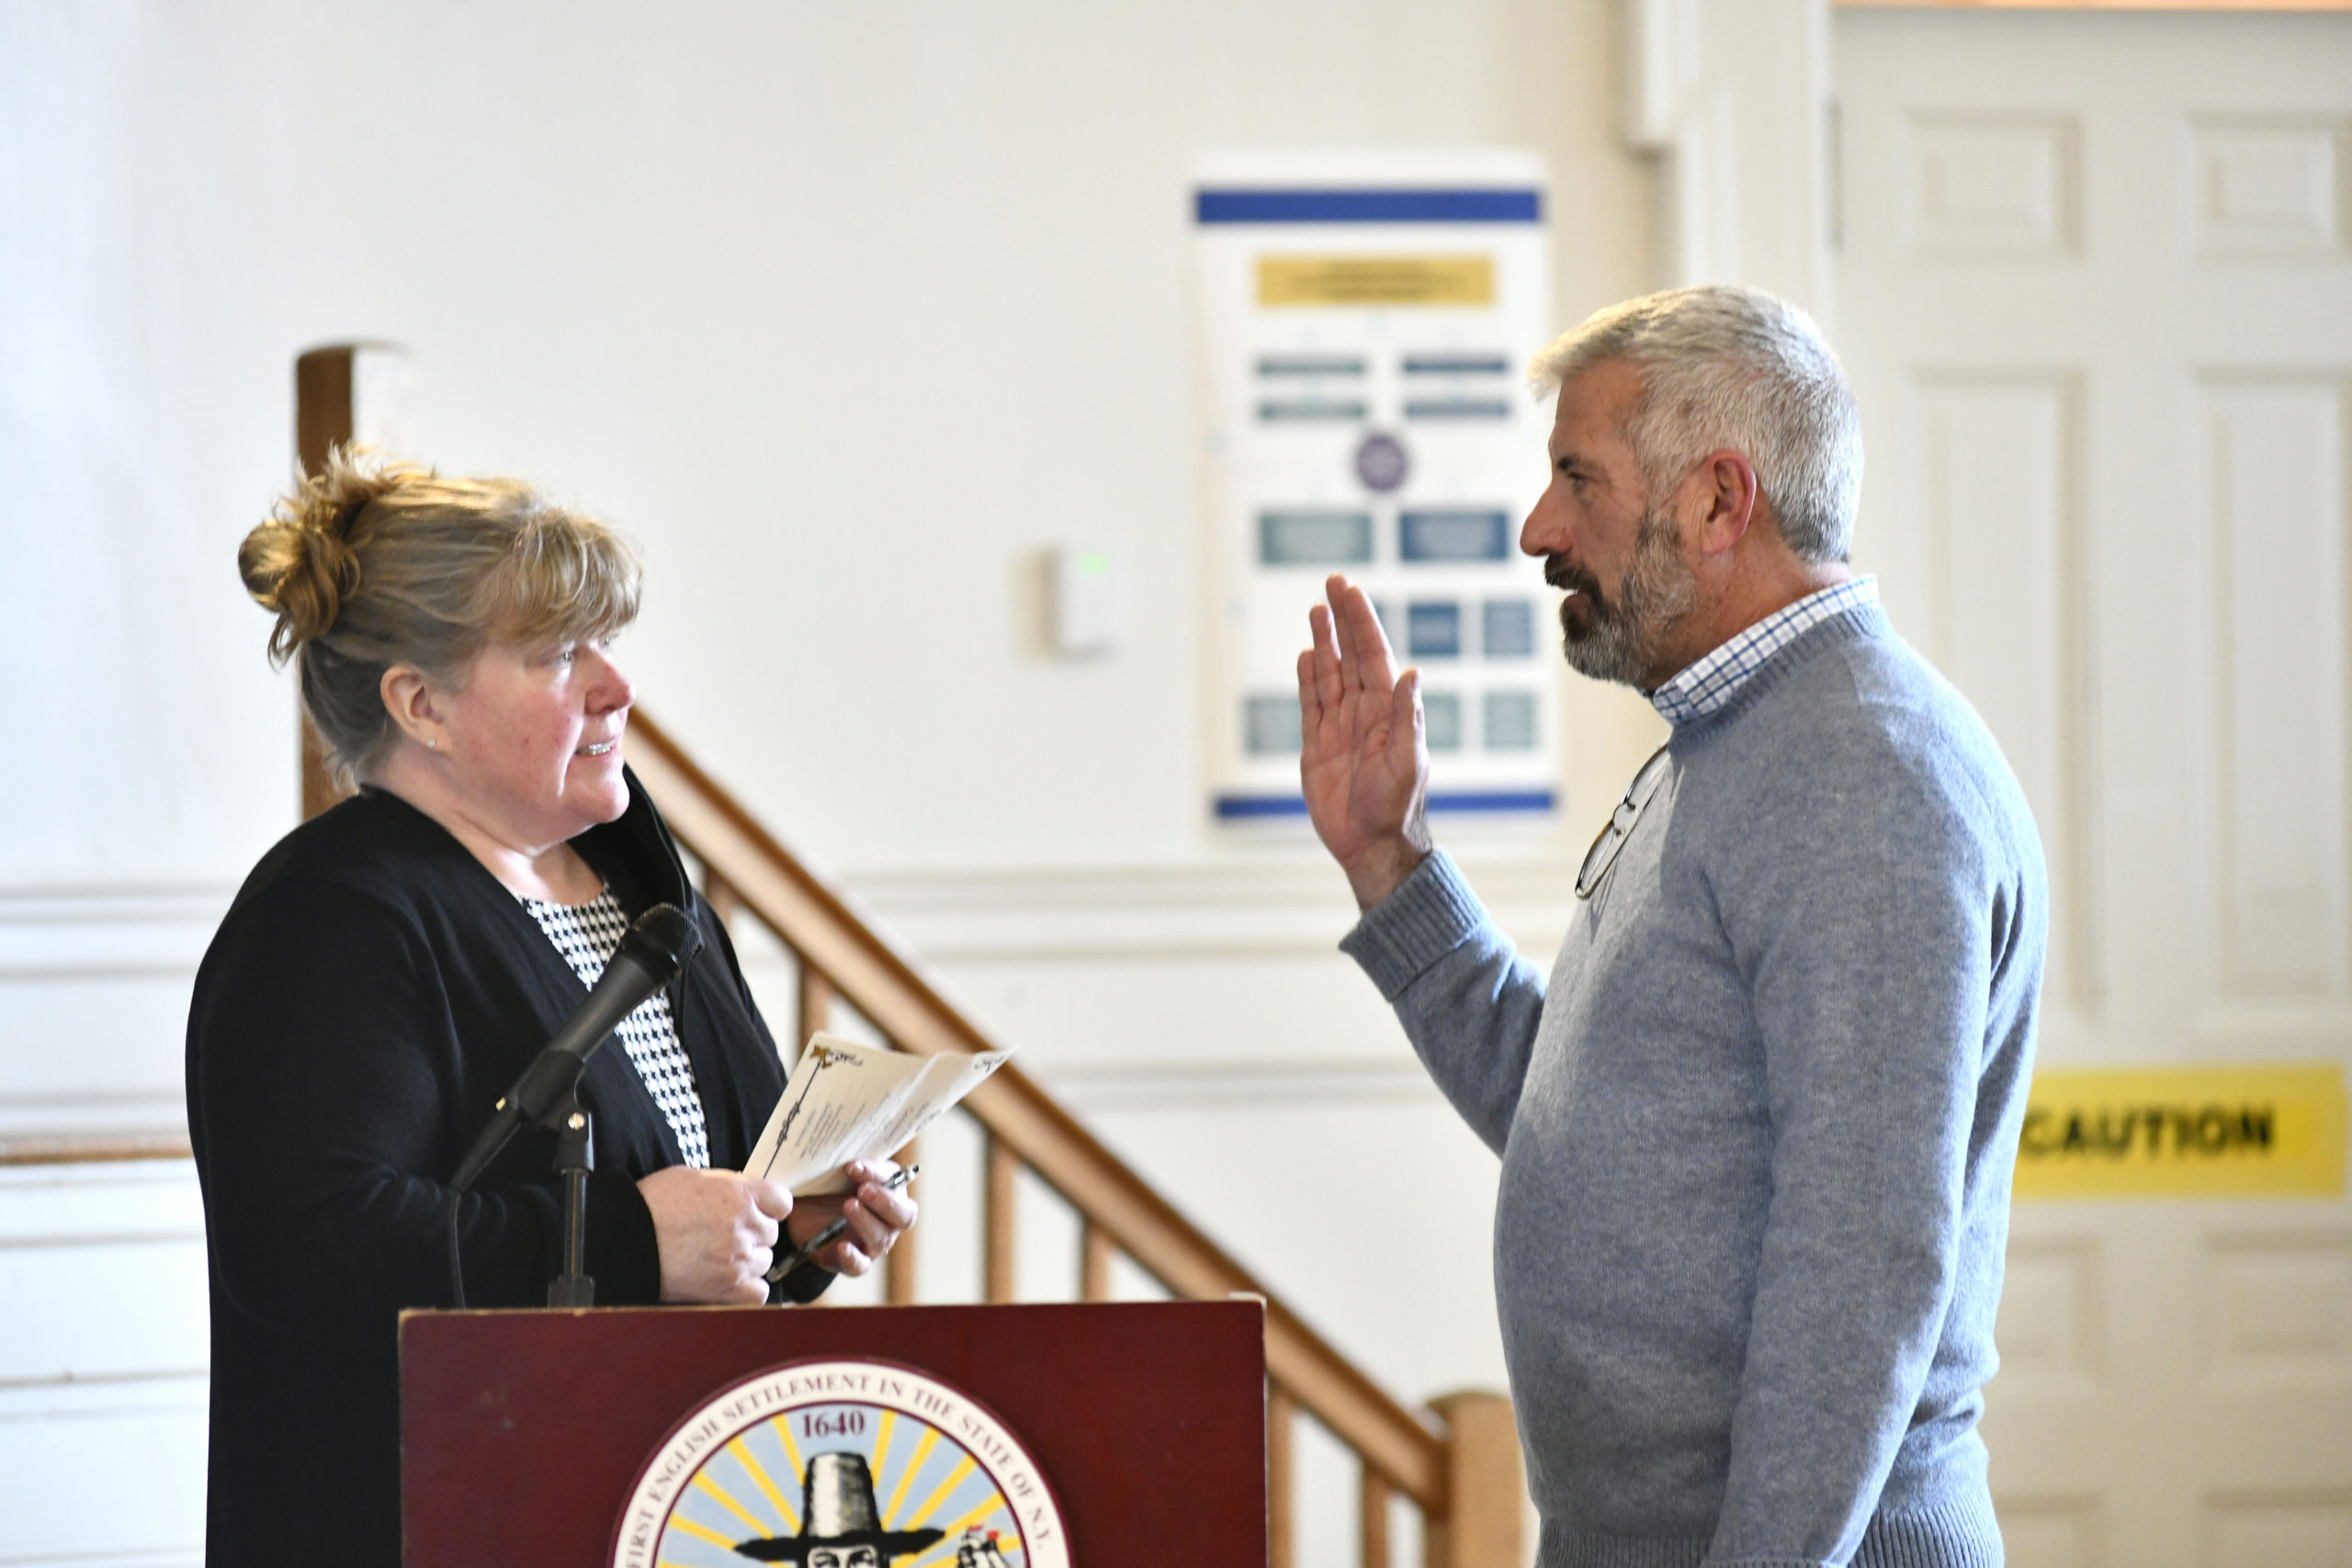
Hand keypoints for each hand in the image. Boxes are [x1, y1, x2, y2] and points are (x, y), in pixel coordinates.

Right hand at [637, 1166, 793, 1303]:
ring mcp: (738, 1260)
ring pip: (765, 1261)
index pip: (783, 1201)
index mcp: (740, 1195)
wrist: (626, 1241)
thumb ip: (730, 1185)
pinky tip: (730, 1278)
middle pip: (771, 1232)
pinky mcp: (726, 1289)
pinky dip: (748, 1287)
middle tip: (727, 1233)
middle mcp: (744, 1227)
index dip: (770, 1205)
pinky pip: (758, 1292)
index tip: (760, 1209)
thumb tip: (748, 1193)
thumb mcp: (695, 1177)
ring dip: (749, 1258)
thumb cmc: (654, 1205)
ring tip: (721, 1255)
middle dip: (754, 1232)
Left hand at [784, 1160, 917, 1277]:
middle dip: (886, 1201)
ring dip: (867, 1222)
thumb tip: (830, 1155)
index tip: (853, 1166)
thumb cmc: (825, 1188)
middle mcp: (888, 1217)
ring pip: (882, 1238)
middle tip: (864, 1190)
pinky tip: (842, 1247)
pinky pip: (860, 1266)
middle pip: (904, 1214)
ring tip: (848, 1207)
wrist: (803, 1218)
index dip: (876, 1173)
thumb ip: (836, 1162)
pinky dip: (853, 1257)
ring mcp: (873, 1242)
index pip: (893, 1179)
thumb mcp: (830, 1172)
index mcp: (888, 1187)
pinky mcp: (853, 1262)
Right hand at [1298, 574, 1432, 908]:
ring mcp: (1339, 727)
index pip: (1372, 654)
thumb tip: (1411, 672)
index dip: (1361, 621)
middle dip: (1343, 619)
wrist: (1371, 845)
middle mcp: (1363, 711)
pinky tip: (1306, 655)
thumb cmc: (1396, 806)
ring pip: (1329, 674)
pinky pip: (1310, 705)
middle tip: (1334, 582)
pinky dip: (1307, 679)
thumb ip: (1407, 717)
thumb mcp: (1408, 761)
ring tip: (1317, 610)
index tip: (1350, 590)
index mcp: (1387, 710)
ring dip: (1324, 642)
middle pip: (1350, 654)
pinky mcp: (1316, 746)